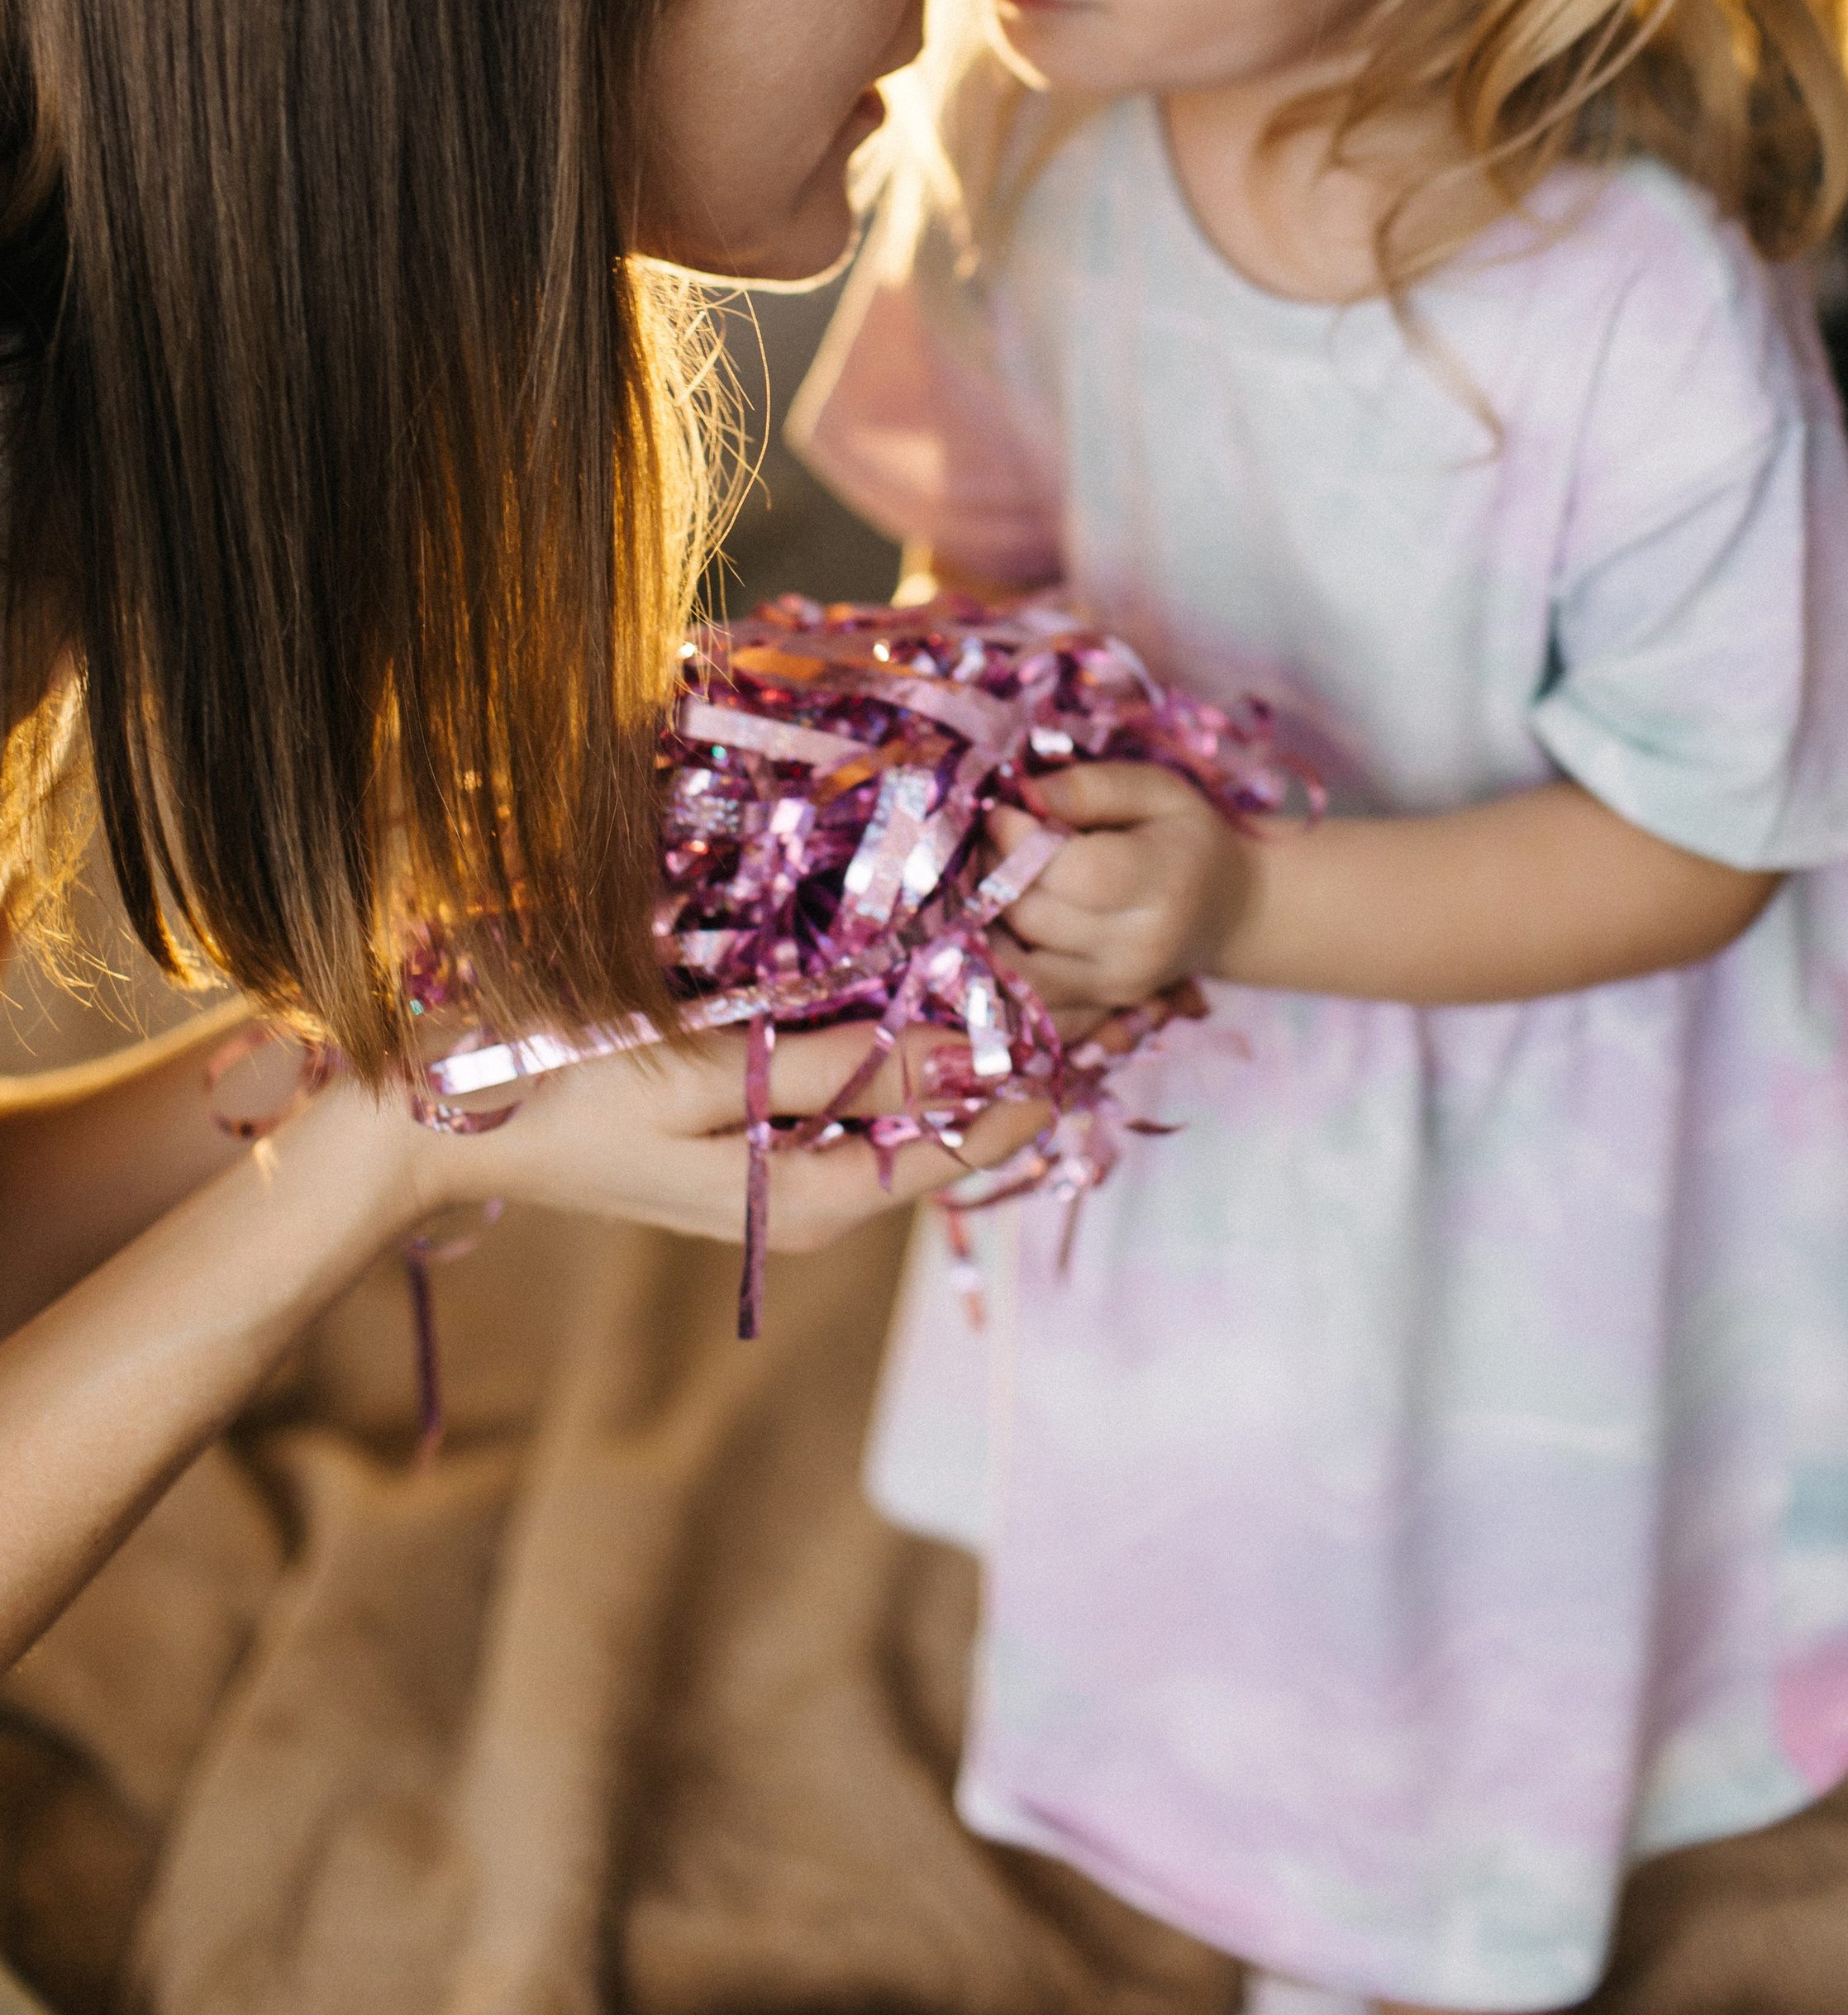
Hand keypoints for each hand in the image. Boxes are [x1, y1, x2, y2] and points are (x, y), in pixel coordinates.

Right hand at [384, 1021, 1047, 1257]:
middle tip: (1067, 972)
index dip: (1032, 1084)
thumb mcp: (708, 1075)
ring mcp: (770, 1175)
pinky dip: (882, 1040)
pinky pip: (841, 1093)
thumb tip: (958, 1057)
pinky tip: (907, 976)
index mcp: (806, 1204)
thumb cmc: (565, 1089)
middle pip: (934, 1132)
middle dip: (999, 1058)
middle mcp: (803, 1204)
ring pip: (892, 1108)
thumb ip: (834, 1067)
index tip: (1095, 1015)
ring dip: (946, 1043)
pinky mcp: (740, 1137)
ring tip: (1010, 960)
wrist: (435, 1123)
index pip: (958, 1149)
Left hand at [988, 762, 1258, 1018]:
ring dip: (986, 922)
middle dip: (996, 872)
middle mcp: (1139, 947)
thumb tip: (1024, 793)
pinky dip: (998, 971)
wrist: (1229, 912)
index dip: (1020, 840)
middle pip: (1034, 915)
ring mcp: (1116, 988)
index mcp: (1164, 883)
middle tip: (991, 840)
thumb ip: (1091, 787)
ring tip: (994, 881)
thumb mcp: (1157, 790)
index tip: (998, 810)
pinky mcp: (1096, 1011)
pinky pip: (1025, 1005)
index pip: (1073, 872)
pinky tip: (999, 931)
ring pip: (1016, 964)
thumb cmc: (1186, 838)